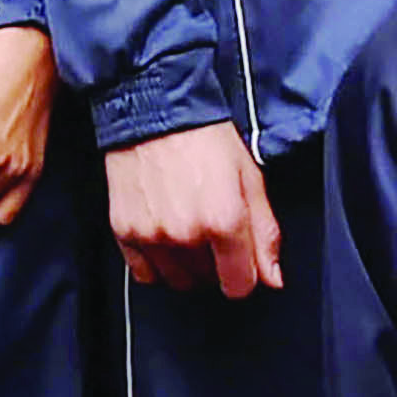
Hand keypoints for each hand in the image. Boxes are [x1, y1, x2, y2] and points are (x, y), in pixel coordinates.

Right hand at [108, 121, 280, 296]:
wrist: (155, 111)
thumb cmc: (204, 138)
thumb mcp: (250, 179)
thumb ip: (265, 233)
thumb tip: (272, 278)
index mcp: (223, 220)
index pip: (238, 286)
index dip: (244, 275)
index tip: (240, 261)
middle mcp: (185, 233)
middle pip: (207, 282)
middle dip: (215, 265)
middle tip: (213, 231)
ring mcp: (151, 235)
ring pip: (176, 280)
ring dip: (186, 265)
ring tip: (187, 230)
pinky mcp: (125, 231)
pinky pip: (144, 273)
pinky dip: (156, 263)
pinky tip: (164, 235)